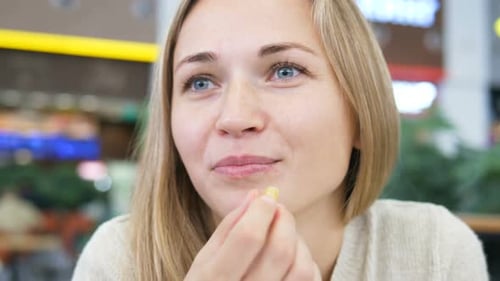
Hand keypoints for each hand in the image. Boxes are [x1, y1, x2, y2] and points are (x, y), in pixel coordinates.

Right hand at [185, 190, 320, 280]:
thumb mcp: (205, 258)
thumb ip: (229, 226)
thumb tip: (256, 196)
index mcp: (214, 280)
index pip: (248, 237)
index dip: (261, 211)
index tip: (266, 198)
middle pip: (280, 250)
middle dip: (284, 220)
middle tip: (278, 209)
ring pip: (301, 267)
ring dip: (297, 240)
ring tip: (284, 233)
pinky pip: (309, 280)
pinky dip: (306, 261)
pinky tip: (291, 255)